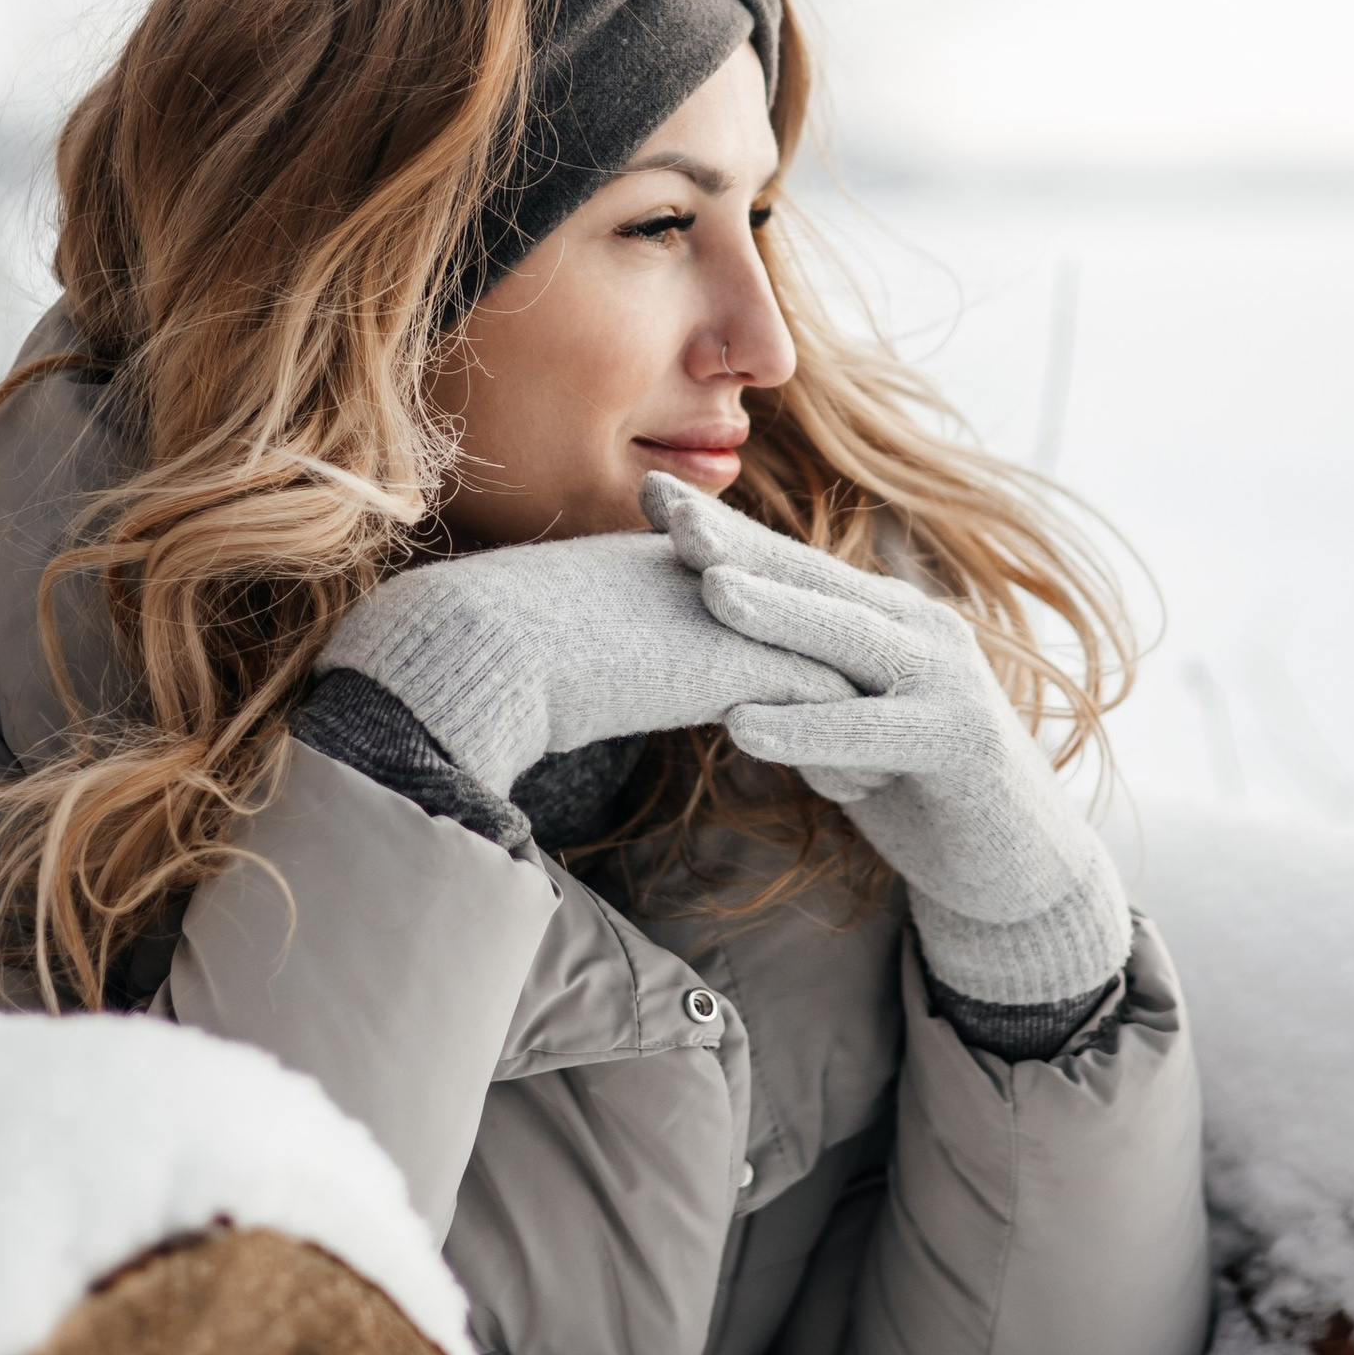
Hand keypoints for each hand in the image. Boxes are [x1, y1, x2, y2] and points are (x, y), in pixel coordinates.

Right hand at [320, 529, 846, 796]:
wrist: (478, 647)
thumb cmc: (486, 656)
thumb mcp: (552, 645)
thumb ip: (588, 652)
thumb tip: (575, 682)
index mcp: (664, 566)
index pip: (757, 599)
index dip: (786, 649)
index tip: (812, 690)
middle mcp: (709, 571)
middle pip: (808, 620)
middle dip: (843, 677)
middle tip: (872, 726)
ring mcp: (732, 607)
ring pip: (829, 659)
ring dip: (857, 717)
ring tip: (875, 769)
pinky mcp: (744, 655)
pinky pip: (825, 701)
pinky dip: (845, 746)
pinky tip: (858, 789)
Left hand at [642, 474, 1131, 1007]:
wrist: (1018, 865)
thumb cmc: (914, 786)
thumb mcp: (846, 722)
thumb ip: (796, 679)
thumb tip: (703, 653)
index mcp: (886, 616)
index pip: (793, 564)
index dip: (726, 529)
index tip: (650, 493)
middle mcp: (919, 631)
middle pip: (816, 580)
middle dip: (741, 543)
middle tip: (667, 510)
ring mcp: (947, 681)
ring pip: (851, 638)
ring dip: (779, 614)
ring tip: (711, 591)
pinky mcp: (963, 742)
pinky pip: (872, 731)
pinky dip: (808, 728)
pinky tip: (746, 725)